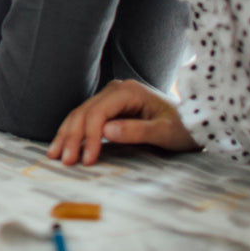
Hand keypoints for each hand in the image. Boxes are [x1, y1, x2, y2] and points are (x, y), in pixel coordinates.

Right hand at [47, 79, 198, 165]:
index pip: (98, 112)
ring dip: (67, 135)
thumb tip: (106, 131)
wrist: (194, 123)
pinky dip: (74, 133)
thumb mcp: (166, 133)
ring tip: (55, 154)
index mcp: (128, 91)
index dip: (89, 136)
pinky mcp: (109, 109)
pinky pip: (86, 119)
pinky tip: (64, 145)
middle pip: (84, 112)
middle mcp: (115, 90)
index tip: (87, 160)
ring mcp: (110, 98)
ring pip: (80, 115)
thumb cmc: (183, 128)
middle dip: (72, 137)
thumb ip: (137, 131)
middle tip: (64, 161)